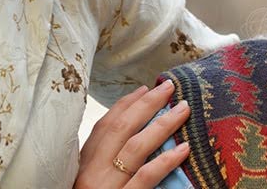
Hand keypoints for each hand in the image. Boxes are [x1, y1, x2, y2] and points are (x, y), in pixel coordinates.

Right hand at [75, 80, 190, 188]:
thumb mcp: (90, 182)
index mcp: (83, 166)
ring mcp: (106, 187)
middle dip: (145, 105)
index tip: (144, 89)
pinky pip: (146, 178)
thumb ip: (103, 163)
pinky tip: (183, 149)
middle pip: (120, 129)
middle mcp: (92, 173)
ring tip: (183, 109)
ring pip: (136, 147)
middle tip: (169, 87)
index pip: (104, 127)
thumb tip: (132, 138)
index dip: (124, 105)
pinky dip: (165, 161)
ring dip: (162, 124)